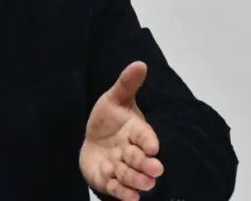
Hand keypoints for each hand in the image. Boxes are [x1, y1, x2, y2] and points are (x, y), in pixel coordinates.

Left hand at [80, 61, 164, 200]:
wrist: (95, 139)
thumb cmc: (110, 119)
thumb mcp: (115, 99)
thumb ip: (127, 84)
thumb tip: (140, 63)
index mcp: (135, 131)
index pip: (144, 135)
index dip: (148, 140)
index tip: (153, 146)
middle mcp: (130, 151)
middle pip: (139, 158)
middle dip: (146, 164)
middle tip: (155, 170)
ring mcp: (120, 166)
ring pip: (129, 174)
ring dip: (136, 179)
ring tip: (144, 184)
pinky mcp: (108, 180)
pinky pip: (116, 188)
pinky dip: (124, 193)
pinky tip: (131, 198)